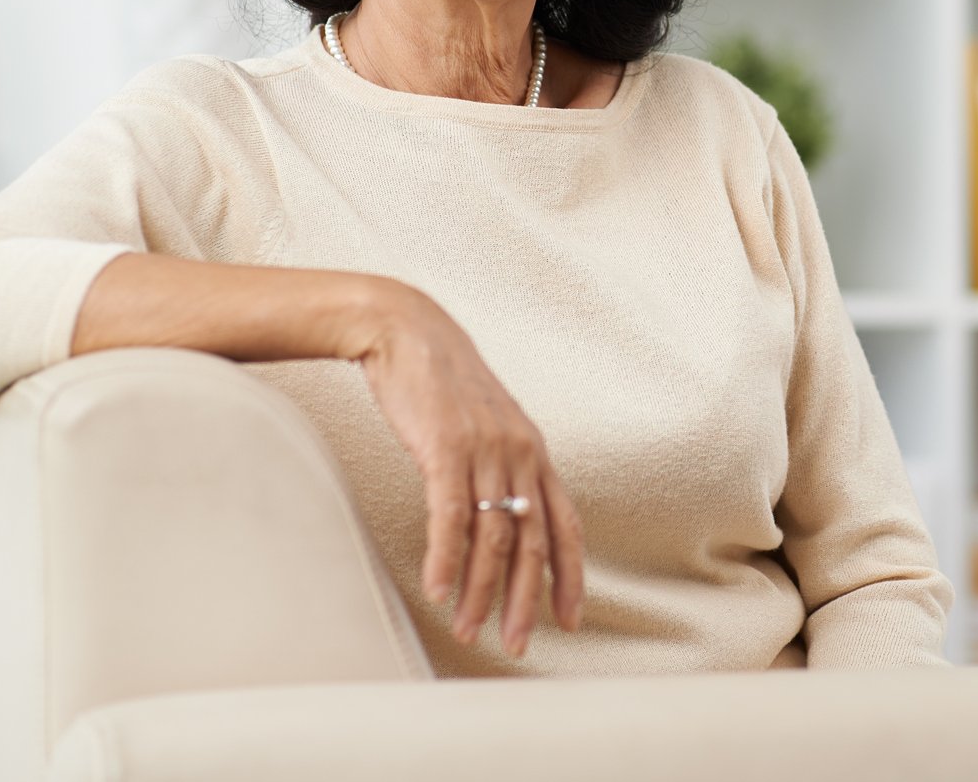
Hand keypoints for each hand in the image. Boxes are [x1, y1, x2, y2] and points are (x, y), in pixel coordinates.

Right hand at [347, 281, 585, 655]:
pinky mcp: (446, 447)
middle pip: (532, 541)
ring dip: (480, 590)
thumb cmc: (443, 384)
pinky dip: (446, 559)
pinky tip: (439, 591)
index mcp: (534, 452)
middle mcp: (519, 453)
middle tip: (517, 644)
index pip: (565, 524)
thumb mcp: (487, 426)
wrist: (408, 332)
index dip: (569, 575)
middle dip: (525, 599)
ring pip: (492, 536)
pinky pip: (450, 515)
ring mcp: (485, 450)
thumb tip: (501, 515)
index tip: (569, 619)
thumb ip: (501, 467)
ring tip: (469, 629)